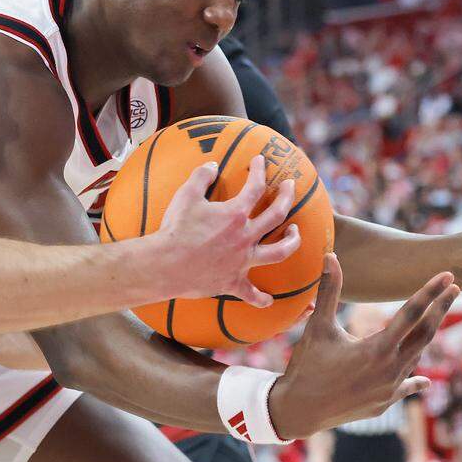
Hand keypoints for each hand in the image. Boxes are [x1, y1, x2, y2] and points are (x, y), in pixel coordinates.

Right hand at [158, 155, 300, 306]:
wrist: (165, 264)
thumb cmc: (175, 229)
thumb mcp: (185, 195)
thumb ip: (201, 176)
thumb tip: (213, 165)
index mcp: (235, 214)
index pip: (255, 187)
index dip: (260, 170)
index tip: (260, 160)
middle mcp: (245, 236)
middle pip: (276, 214)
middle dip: (287, 196)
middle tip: (291, 185)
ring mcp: (242, 261)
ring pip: (279, 252)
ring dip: (292, 241)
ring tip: (296, 232)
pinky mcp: (233, 282)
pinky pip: (252, 294)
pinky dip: (261, 299)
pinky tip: (269, 300)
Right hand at [268, 254, 458, 438]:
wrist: (300, 410)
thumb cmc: (307, 364)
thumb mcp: (318, 325)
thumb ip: (329, 290)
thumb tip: (330, 256)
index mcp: (378, 347)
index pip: (412, 313)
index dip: (430, 292)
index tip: (448, 275)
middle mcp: (391, 368)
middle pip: (425, 333)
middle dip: (440, 308)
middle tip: (456, 288)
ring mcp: (391, 388)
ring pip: (416, 356)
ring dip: (424, 336)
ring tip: (433, 318)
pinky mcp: (386, 402)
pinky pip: (407, 385)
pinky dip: (415, 378)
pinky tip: (425, 380)